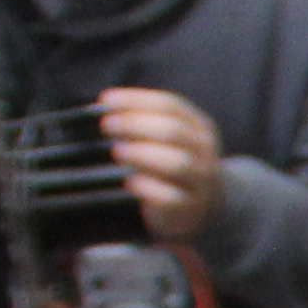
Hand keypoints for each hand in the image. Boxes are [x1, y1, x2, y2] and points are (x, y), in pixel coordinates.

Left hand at [96, 86, 224, 241]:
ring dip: (142, 154)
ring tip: (117, 151)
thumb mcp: (166, 136)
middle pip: (174, 131)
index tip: (105, 100)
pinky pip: (171, 197)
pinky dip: (148, 187)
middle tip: (107, 125)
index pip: (170, 105)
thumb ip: (142, 121)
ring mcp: (201, 180)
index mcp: (198, 126)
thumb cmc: (170, 162)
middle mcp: (204, 151)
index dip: (136, 100)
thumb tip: (104, 106)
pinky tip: (130, 182)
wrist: (204, 204)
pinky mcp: (190, 207)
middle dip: (135, 125)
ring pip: (178, 163)